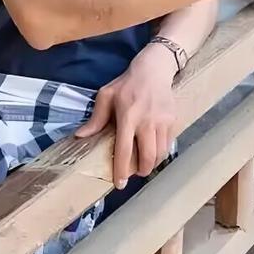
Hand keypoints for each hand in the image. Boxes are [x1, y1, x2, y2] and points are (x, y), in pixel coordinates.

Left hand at [75, 44, 177, 188]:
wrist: (154, 69)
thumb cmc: (127, 83)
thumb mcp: (106, 95)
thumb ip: (96, 118)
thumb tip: (80, 136)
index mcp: (128, 117)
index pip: (124, 150)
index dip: (121, 170)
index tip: (119, 184)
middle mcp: (147, 121)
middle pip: (148, 156)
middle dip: (141, 170)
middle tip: (135, 174)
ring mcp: (163, 121)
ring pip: (161, 152)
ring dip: (152, 163)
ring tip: (144, 164)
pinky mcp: (173, 119)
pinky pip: (168, 143)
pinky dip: (161, 151)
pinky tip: (153, 151)